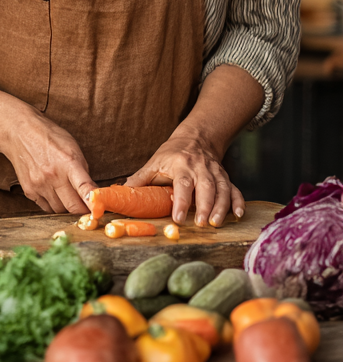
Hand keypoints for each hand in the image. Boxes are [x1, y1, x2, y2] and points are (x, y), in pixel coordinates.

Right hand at [0, 104, 95, 214]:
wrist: (19, 132)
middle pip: (73, 207)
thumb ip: (83, 172)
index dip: (93, 204)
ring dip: (66, 206)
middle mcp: (52, 176)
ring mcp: (39, 185)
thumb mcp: (72, 147)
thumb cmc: (48, 137)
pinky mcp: (29, 191)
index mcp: (68, 163)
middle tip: (87, 208)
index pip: (84, 189)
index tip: (99, 213)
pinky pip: (46, 208)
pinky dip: (53, 204)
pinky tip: (54, 193)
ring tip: (67, 194)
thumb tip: (92, 194)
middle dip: (82, 210)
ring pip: (60, 210)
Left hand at [126, 131, 243, 227]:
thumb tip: (122, 193)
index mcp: (180, 165)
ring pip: (222, 190)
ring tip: (215, 223)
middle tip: (200, 224)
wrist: (196, 138)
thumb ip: (140, 179)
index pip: (182, 184)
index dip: (181, 201)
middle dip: (204, 206)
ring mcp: (216, 173)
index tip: (178, 217)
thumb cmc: (172, 154)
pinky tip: (238, 216)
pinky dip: (238, 202)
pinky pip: (235, 190)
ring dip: (221, 207)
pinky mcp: (226, 177)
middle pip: (206, 187)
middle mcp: (200, 168)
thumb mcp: (154, 162)